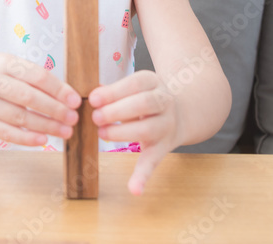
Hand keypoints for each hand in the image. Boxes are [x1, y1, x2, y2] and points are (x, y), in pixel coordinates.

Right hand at [0, 53, 81, 146]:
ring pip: (19, 117)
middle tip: (73, 118)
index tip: (76, 101)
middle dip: (55, 110)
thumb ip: (35, 77)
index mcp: (4, 62)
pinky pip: (6, 133)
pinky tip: (43, 140)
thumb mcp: (12, 64)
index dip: (58, 90)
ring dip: (46, 126)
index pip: (36, 76)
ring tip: (65, 131)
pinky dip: (26, 138)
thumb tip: (67, 97)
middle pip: (28, 97)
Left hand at [88, 69, 182, 195]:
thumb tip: (91, 95)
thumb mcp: (133, 87)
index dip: (113, 91)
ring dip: (123, 133)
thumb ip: (113, 91)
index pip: (135, 83)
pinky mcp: (164, 148)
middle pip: (144, 104)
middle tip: (95, 117)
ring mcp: (167, 126)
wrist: (182, 113)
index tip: (93, 99)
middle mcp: (165, 102)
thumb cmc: (144, 98)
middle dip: (117, 111)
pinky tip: (134, 189)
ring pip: (148, 129)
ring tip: (102, 133)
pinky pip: (153, 162)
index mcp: (153, 83)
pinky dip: (143, 176)